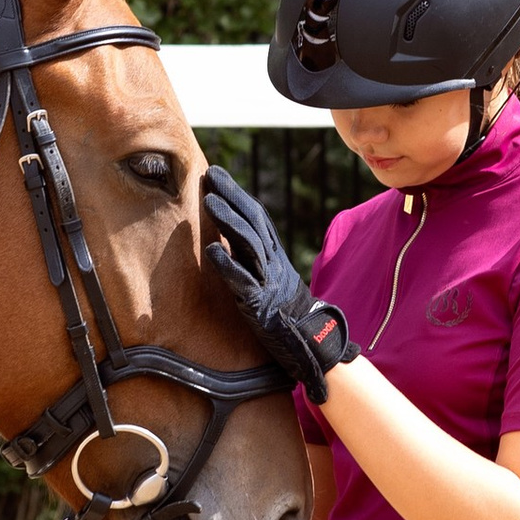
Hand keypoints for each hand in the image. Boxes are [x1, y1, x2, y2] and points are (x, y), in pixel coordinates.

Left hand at [202, 169, 359, 405]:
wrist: (311, 345)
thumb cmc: (288, 314)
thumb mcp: (273, 280)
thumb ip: (255, 260)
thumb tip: (229, 242)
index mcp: (275, 256)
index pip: (257, 217)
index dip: (237, 194)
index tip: (217, 175)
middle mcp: (273, 263)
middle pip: (253, 222)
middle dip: (232, 196)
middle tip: (211, 175)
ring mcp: (268, 282)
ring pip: (248, 245)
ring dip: (228, 221)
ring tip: (208, 201)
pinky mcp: (260, 305)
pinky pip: (243, 283)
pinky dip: (228, 265)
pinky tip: (212, 250)